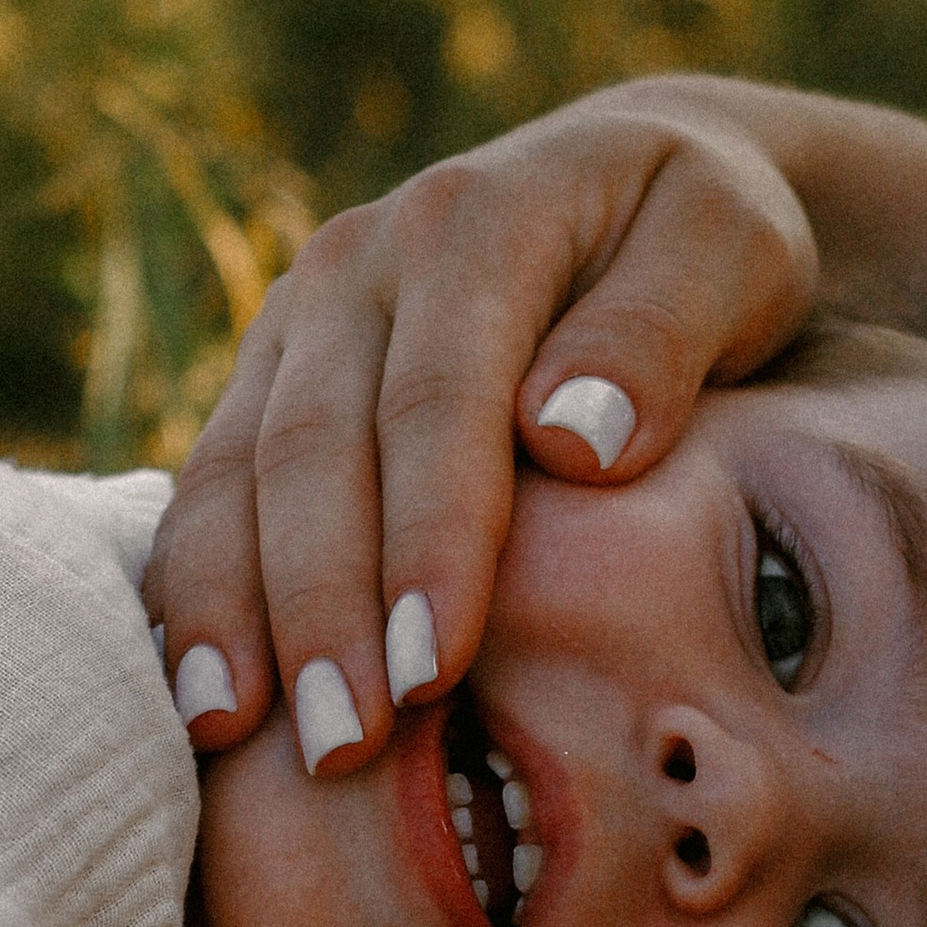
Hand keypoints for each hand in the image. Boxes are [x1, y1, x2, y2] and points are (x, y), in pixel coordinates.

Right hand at [147, 95, 815, 775]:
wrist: (632, 180)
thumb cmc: (707, 240)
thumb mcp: (733, 249)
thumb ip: (662, 330)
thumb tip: (573, 441)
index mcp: (475, 226)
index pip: (438, 401)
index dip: (429, 539)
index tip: (436, 671)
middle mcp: (359, 264)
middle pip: (314, 449)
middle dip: (319, 607)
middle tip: (340, 745)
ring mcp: (300, 322)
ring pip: (236, 472)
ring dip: (230, 611)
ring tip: (236, 736)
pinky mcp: (270, 378)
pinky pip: (210, 490)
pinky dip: (193, 592)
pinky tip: (200, 696)